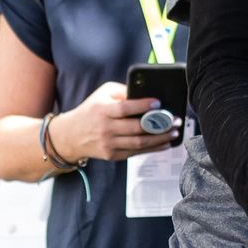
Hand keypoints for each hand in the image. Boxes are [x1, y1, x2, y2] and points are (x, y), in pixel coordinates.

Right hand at [55, 81, 178, 162]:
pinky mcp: (113, 155)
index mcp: (102, 110)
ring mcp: (110, 143)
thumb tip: (144, 92)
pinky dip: (153, 148)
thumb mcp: (101, 95)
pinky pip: (137, 152)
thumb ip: (122, 92)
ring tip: (174, 132)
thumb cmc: (92, 111)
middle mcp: (106, 128)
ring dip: (160, 139)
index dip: (142, 106)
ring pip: (140, 143)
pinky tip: (165, 143)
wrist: (71, 135)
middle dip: (159, 125)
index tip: (158, 103)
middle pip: (136, 128)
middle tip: (175, 120)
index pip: (124, 108)